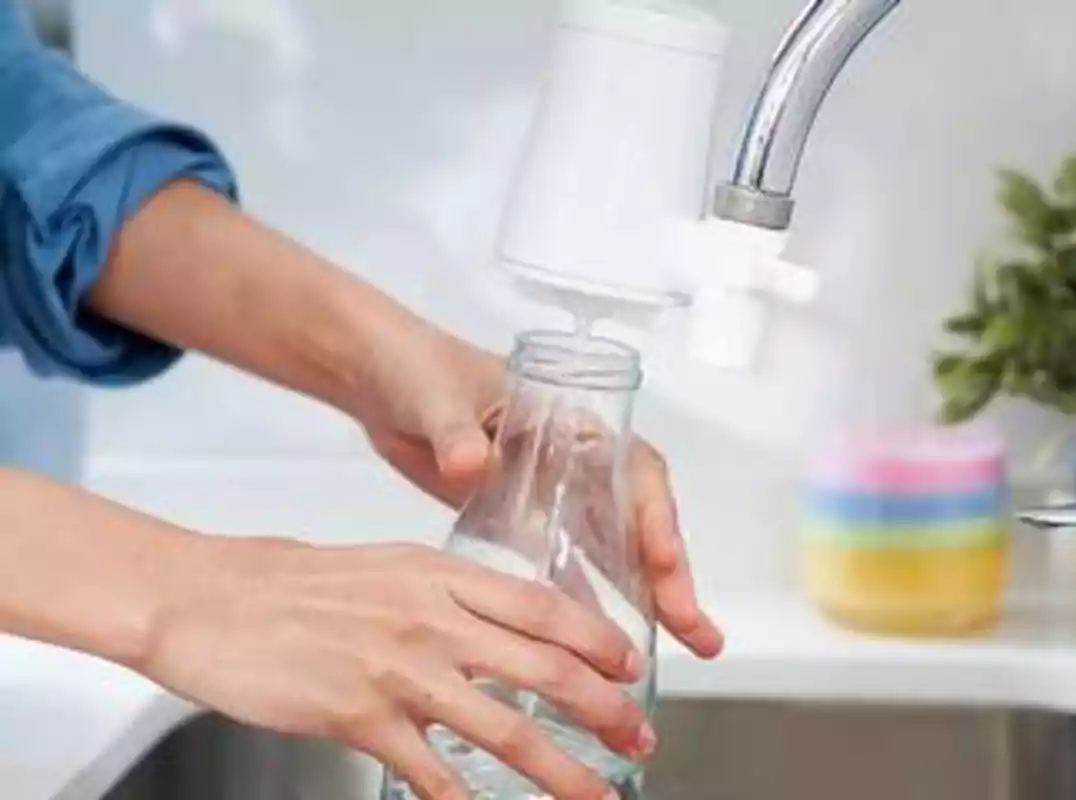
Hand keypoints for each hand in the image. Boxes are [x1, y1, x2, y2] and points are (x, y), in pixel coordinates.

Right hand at [143, 536, 652, 799]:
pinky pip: (433, 774)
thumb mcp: (390, 568)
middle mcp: (431, 619)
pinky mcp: (360, 718)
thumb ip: (449, 594)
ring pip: (504, 729)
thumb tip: (509, 624)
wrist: (215, 600)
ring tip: (597, 793)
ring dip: (562, 769)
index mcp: (441, 574)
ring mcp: (400, 671)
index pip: (543, 607)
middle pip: (544, 668)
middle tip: (636, 735)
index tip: (628, 665)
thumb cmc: (298, 584)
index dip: (597, 640)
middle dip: (602, 709)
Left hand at [353, 323, 724, 659]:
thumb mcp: (438, 396)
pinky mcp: (519, 524)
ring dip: (642, 602)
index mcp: (571, 422)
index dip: (656, 516)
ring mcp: (550, 498)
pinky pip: (563, 570)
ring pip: (611, 552)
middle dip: (670, 577)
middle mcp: (574, 464)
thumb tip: (472, 461)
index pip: (634, 469)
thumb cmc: (418, 369)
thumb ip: (454, 430)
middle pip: (638, 521)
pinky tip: (594, 653)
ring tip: (671, 656)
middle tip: (694, 630)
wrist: (377, 384)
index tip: (664, 561)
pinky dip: (583, 608)